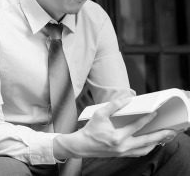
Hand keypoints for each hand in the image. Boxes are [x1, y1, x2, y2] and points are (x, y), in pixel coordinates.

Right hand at [53, 96, 176, 158]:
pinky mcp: (122, 155)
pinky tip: (151, 143)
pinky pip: (139, 153)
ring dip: (155, 143)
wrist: (83, 146)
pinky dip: (147, 148)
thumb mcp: (100, 114)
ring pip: (144, 149)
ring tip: (164, 137)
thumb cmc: (90, 130)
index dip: (147, 119)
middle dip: (159, 136)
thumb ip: (114, 105)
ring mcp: (123, 153)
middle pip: (146, 142)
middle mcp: (122, 147)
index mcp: (117, 137)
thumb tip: (127, 99)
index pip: (136, 127)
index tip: (156, 112)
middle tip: (170, 131)